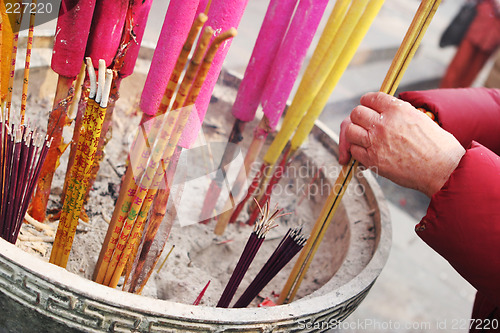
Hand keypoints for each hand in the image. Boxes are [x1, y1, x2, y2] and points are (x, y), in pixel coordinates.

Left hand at [339, 92, 464, 196]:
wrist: (442, 169)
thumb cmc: (436, 145)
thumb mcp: (418, 117)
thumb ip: (397, 113)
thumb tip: (382, 112)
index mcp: (397, 109)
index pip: (370, 98)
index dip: (367, 103)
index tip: (369, 109)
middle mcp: (383, 122)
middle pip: (356, 113)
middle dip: (359, 119)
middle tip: (365, 126)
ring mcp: (375, 141)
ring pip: (350, 131)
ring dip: (355, 135)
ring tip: (364, 139)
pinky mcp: (372, 159)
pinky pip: (354, 150)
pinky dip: (358, 151)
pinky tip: (368, 152)